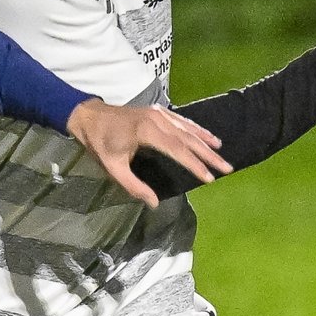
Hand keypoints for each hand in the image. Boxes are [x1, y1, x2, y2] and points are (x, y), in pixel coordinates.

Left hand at [65, 98, 233, 207]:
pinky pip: (181, 120)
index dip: (194, 164)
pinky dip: (195, 128)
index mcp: (146, 131)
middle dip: (208, 154)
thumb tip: (154, 204)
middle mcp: (156, 119)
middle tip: (226, 168)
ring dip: (205, 140)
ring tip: (221, 152)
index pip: (177, 150)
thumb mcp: (112, 167)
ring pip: (187, 128)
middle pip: (187, 138)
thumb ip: (133, 186)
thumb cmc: (99, 142)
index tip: (209, 178)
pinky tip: (207, 136)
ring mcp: (158, 113)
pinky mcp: (157, 111)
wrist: (88, 116)